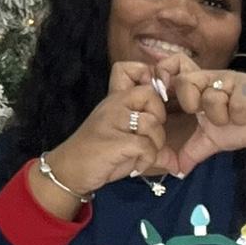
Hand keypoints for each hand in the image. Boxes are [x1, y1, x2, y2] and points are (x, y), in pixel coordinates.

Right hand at [37, 61, 172, 205]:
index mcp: (116, 99)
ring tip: (140, 156)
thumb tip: (176, 160)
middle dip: (159, 121)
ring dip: (154, 146)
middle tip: (147, 139)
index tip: (154, 114)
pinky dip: (146, 160)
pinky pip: (146, 147)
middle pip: (152, 97)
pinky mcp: (114, 141)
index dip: (156, 93)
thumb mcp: (123, 137)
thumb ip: (148, 138)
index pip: (142, 75)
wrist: (69, 169)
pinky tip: (135, 167)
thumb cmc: (98, 153)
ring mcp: (112, 121)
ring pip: (152, 124)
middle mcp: (114, 104)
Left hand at [158, 58, 245, 172]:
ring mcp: (231, 81)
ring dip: (221, 117)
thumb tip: (174, 171)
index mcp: (197, 88)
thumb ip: (191, 152)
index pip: (172, 68)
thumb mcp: (211, 140)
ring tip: (232, 119)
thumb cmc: (240, 125)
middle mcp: (211, 80)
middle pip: (185, 81)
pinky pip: (237, 102)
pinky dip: (241, 115)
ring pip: (212, 96)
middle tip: (203, 116)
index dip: (163, 77)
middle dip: (191, 104)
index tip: (166, 99)